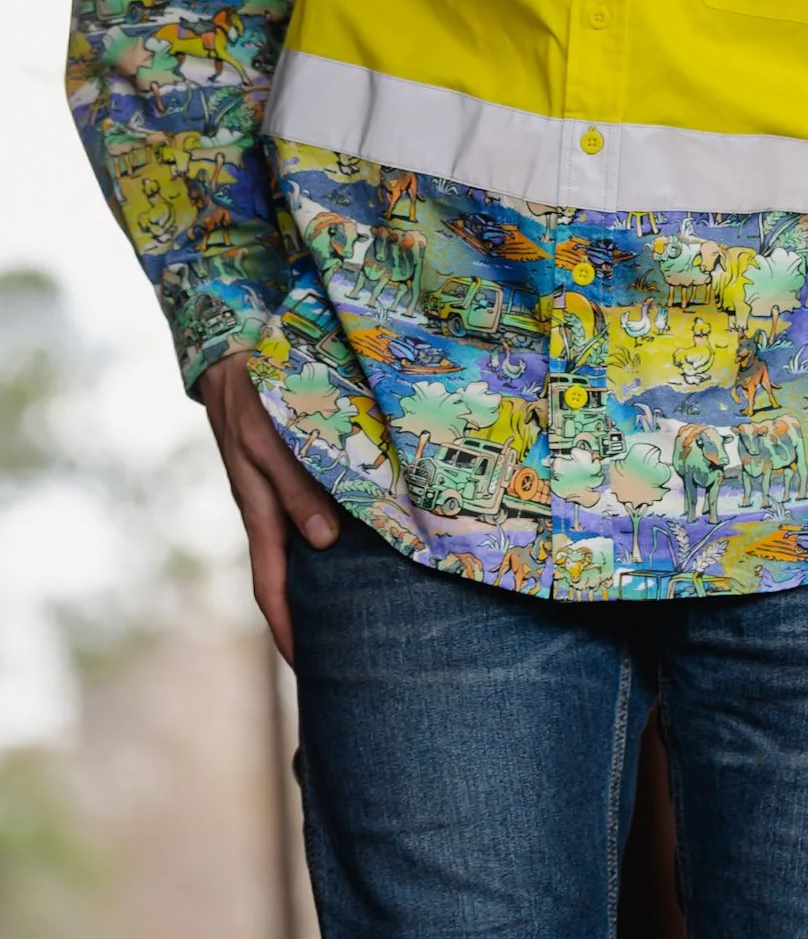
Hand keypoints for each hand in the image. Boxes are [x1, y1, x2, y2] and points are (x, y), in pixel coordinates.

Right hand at [198, 353, 338, 665]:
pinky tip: (354, 545)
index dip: (286, 628)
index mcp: (259, 512)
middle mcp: (268, 512)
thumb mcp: (268, 443)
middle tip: (342, 653)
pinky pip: (305, 520)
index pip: (270, 586)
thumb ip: (295, 487)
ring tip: (357, 611)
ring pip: (299, 552)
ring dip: (320, 584)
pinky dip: (326, 541)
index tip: (306, 667)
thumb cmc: (251, 399)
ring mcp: (275, 496)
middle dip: (306, 618)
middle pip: (286, 579)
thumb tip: (323, 541)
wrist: (233, 359)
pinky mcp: (286, 475)